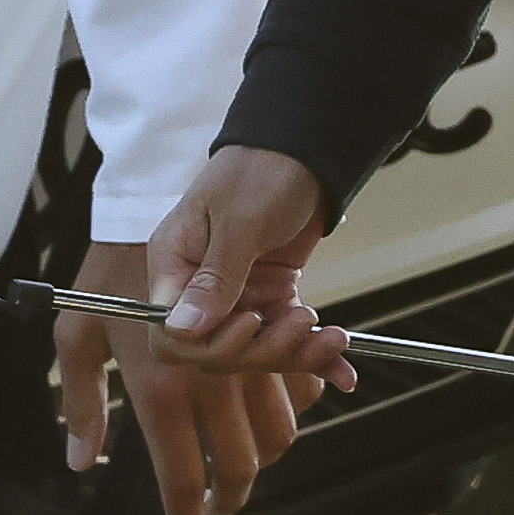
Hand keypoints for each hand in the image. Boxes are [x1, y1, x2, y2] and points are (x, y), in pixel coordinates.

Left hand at [50, 230, 345, 514]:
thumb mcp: (79, 327)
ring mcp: (250, 346)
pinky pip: (300, 376)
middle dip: (235, 490)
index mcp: (160, 375)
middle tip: (222, 504)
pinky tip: (309, 390)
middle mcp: (210, 368)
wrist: (232, 170)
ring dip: (274, 441)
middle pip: (241, 460)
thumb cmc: (123, 253)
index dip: (188, 510)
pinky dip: (309, 386)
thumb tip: (81, 458)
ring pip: (278, 428)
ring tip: (253, 449)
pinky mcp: (280, 323)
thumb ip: (82, 397)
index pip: (180, 465)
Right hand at [144, 147, 346, 375]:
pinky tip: (343, 367)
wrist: (304, 147)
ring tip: (332, 337)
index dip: (208, 344)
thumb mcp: (239, 221)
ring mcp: (236, 293)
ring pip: (256, 348)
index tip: (249, 326)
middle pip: (217, 350)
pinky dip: (314, 353)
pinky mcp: (269, 295)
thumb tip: (181, 330)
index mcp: (175, 263)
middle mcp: (200, 286)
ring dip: (296, 352)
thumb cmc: (261, 168)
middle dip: (263, 348)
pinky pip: (285, 335)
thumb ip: (215, 278)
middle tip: (301, 324)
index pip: (171, 333)